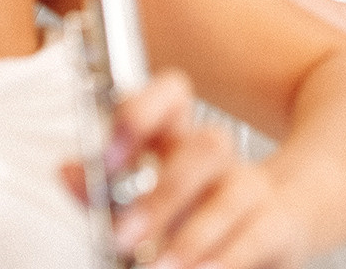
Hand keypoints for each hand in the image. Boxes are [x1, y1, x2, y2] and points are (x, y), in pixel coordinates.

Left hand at [66, 71, 311, 268]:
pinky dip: (223, 260)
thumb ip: (103, 192)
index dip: (143, 111)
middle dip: (163, 193)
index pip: (172, 94)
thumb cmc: (196, 213)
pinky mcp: (277, 228)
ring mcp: (253, 189)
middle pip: (204, 148)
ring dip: (191, 235)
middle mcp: (219, 157)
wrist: (278, 227)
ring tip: (156, 268)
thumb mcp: (145, 202)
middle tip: (122, 236)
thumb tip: (67, 170)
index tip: (108, 156)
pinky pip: (253, 239)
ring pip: (230, 193)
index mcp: (180, 139)